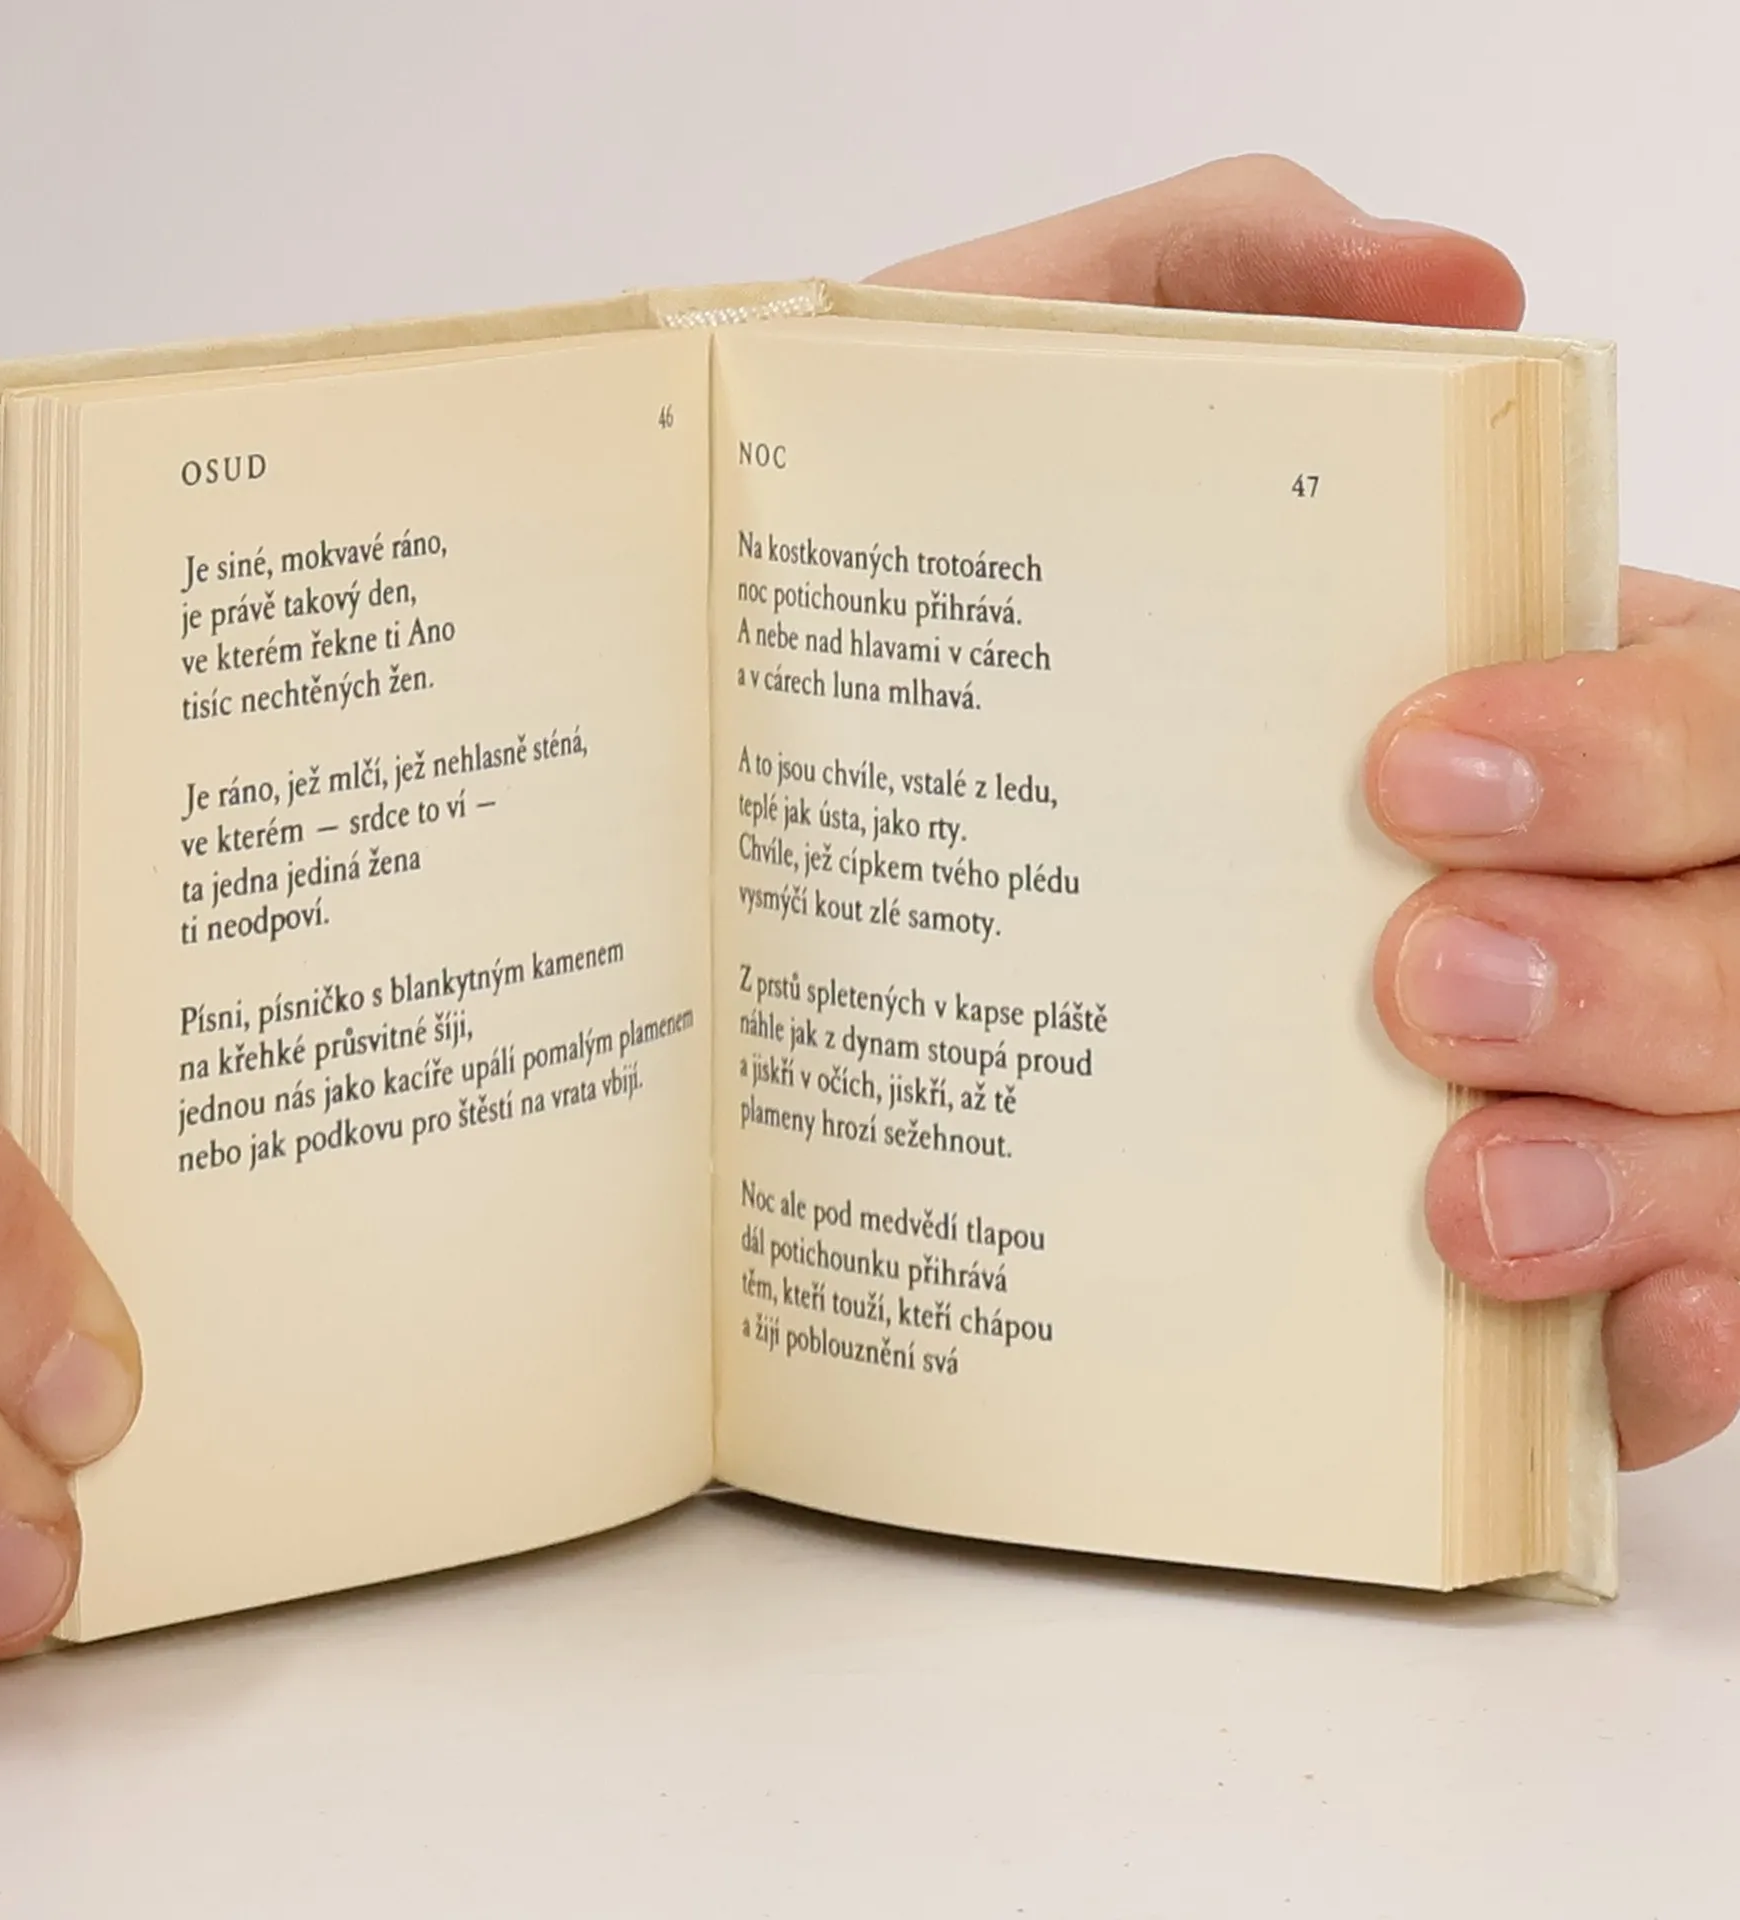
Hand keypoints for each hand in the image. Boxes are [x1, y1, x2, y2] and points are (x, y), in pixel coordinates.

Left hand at [875, 155, 1739, 1468]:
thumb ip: (1211, 275)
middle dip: (1632, 965)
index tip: (1414, 773)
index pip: (1700, 708)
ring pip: (1736, 1124)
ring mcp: (1555, 1091)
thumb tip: (1458, 280)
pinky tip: (1594, 1326)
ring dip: (1651, 1163)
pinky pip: (1683, 1313)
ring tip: (1461, 1196)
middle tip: (1418, 981)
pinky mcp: (1502, 1270)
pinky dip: (1675, 1326)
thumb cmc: (887, 643)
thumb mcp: (1003, 405)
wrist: (730, 870)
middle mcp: (1563, 893)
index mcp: (1508, 705)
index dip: (1629, 740)